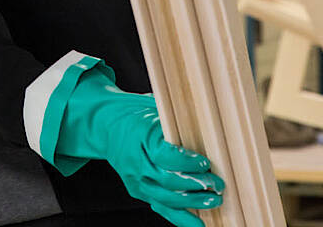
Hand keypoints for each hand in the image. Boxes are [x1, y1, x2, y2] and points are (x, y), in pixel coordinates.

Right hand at [56, 69, 223, 226]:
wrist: (106, 124)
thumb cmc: (134, 113)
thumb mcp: (152, 107)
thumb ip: (173, 120)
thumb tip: (204, 122)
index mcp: (139, 137)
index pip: (164, 156)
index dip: (186, 162)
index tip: (205, 162)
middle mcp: (135, 163)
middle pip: (167, 181)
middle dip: (195, 186)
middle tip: (217, 184)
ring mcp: (135, 180)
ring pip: (165, 198)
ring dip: (192, 203)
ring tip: (213, 201)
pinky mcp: (137, 190)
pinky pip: (159, 207)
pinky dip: (179, 217)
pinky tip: (198, 223)